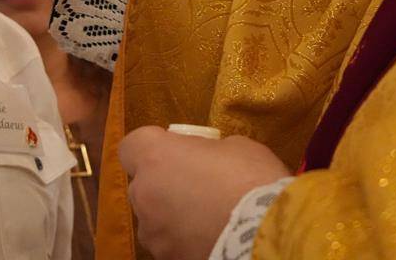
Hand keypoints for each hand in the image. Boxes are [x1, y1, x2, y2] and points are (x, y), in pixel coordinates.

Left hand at [119, 126, 289, 259]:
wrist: (264, 236)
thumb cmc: (251, 179)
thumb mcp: (234, 147)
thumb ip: (207, 151)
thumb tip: (205, 159)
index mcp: (155, 157)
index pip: (131, 146)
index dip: (152, 147)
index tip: (175, 150)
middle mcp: (144, 195)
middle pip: (142, 185)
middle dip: (162, 184)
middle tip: (196, 186)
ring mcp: (152, 232)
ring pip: (153, 219)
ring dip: (170, 215)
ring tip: (205, 219)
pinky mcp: (166, 259)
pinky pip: (168, 243)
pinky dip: (182, 240)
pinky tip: (209, 237)